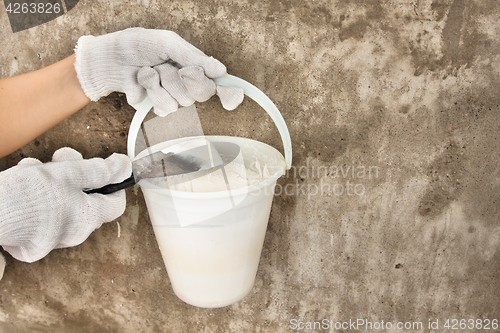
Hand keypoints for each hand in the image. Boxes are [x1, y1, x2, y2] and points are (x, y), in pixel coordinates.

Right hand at [0, 148, 131, 261]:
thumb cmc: (27, 195)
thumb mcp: (68, 174)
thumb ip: (99, 171)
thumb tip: (125, 167)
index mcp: (86, 219)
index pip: (115, 204)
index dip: (113, 183)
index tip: (105, 167)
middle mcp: (72, 234)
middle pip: (86, 199)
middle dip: (75, 173)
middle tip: (60, 158)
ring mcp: (49, 239)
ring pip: (61, 201)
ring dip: (52, 180)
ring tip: (34, 169)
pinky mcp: (29, 239)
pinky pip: (41, 212)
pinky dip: (35, 195)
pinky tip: (22, 182)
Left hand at [74, 27, 243, 115]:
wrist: (111, 58)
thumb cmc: (140, 45)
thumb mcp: (168, 43)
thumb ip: (193, 56)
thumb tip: (221, 70)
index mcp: (195, 67)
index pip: (218, 85)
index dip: (228, 94)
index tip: (232, 100)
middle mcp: (187, 85)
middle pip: (201, 94)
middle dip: (182, 77)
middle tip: (168, 66)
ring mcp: (173, 98)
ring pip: (179, 102)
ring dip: (160, 82)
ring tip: (149, 70)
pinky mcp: (156, 108)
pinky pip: (162, 108)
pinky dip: (149, 89)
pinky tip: (141, 81)